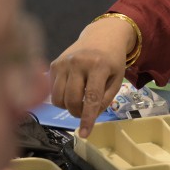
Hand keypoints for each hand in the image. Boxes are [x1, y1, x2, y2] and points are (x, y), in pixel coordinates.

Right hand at [49, 17, 133, 137]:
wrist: (101, 35)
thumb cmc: (112, 59)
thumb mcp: (117, 78)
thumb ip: (105, 98)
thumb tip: (89, 117)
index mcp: (99, 66)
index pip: (91, 98)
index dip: (87, 118)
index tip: (85, 134)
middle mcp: (78, 63)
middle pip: (71, 100)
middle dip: (78, 113)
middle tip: (85, 111)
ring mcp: (63, 62)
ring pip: (58, 98)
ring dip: (68, 107)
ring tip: (78, 101)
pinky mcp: (54, 63)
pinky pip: (52, 90)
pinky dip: (61, 96)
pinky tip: (71, 89)